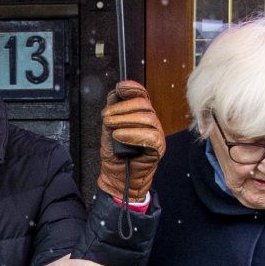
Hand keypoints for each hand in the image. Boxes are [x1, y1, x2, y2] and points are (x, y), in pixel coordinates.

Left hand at [97, 80, 164, 202]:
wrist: (117, 177)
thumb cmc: (116, 155)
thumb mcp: (109, 128)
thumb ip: (112, 111)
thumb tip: (114, 95)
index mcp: (140, 115)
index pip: (141, 95)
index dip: (132, 88)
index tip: (120, 88)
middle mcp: (151, 122)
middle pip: (144, 104)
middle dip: (122, 108)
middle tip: (106, 117)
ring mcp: (156, 134)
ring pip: (148, 118)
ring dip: (125, 120)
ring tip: (111, 127)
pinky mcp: (158, 147)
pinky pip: (150, 136)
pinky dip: (132, 134)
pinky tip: (120, 136)